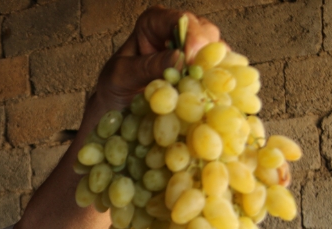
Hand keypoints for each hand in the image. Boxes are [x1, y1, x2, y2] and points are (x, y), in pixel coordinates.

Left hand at [93, 6, 220, 111]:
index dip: (191, 37)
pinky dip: (216, 82)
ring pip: (216, 52)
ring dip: (214, 70)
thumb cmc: (115, 85)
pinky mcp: (199, 70)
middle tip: (202, 76)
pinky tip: (213, 93)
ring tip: (207, 88)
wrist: (115, 106)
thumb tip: (179, 58)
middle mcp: (177, 31)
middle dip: (206, 54)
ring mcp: (191, 50)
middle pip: (205, 32)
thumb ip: (148, 66)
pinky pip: (217, 71)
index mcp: (154, 22)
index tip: (191, 60)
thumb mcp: (122, 75)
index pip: (180, 20)